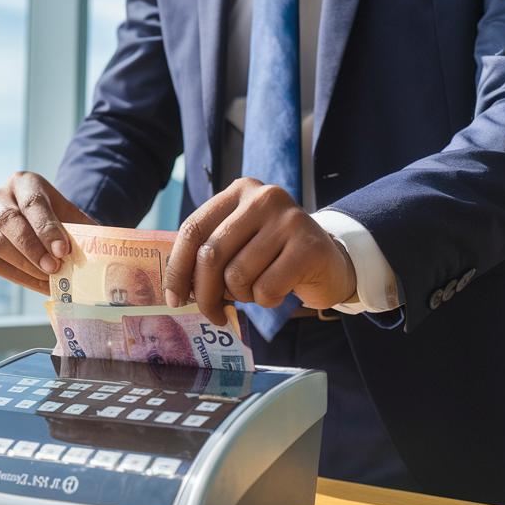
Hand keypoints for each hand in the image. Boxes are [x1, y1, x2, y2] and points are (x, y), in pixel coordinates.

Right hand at [0, 172, 96, 294]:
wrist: (44, 222)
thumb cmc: (61, 219)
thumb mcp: (73, 217)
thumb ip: (84, 232)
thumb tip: (102, 256)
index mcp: (25, 183)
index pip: (32, 203)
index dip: (46, 229)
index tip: (63, 251)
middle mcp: (0, 198)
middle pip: (8, 222)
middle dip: (32, 249)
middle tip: (55, 268)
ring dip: (27, 266)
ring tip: (52, 279)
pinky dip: (21, 277)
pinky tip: (42, 284)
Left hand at [164, 178, 356, 325]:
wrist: (330, 262)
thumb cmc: (273, 257)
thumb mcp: (239, 243)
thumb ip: (208, 254)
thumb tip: (174, 288)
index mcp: (239, 191)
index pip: (193, 229)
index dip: (178, 268)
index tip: (173, 299)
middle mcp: (264, 198)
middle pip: (210, 255)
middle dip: (205, 294)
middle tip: (211, 313)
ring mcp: (289, 219)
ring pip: (237, 276)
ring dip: (242, 295)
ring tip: (257, 289)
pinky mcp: (309, 246)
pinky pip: (266, 289)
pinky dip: (266, 300)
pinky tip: (280, 290)